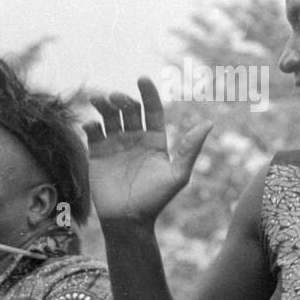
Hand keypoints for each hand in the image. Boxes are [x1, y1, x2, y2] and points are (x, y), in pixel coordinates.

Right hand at [83, 78, 212, 225]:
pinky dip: (91, 124)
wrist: (128, 221)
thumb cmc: (155, 200)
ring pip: (109, 116)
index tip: (142, 79)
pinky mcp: (97, 153)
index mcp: (155, 139)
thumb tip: (209, 123)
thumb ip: (190, 149)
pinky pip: (93, 133)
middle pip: (128, 110)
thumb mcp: (177, 175)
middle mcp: (135, 137)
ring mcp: (115, 144)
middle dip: (122, 99)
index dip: (148, 93)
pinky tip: (91, 124)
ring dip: (103, 105)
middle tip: (115, 96)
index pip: (152, 109)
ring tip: (98, 100)